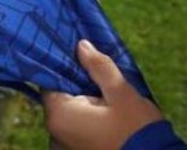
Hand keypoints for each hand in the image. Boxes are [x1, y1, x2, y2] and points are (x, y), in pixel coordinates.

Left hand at [43, 40, 163, 149]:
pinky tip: (108, 119)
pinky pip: (77, 131)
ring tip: (108, 101)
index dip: (68, 69)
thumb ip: (99, 67)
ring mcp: (64, 148)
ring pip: (70, 117)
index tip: (85, 62)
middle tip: (102, 82)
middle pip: (61, 100)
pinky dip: (88, 123)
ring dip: (86, 107)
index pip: (50, 82)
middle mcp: (55, 135)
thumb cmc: (136, 130)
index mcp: (59, 117)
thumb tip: (81, 46)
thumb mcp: (121, 92)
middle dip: (79, 88)